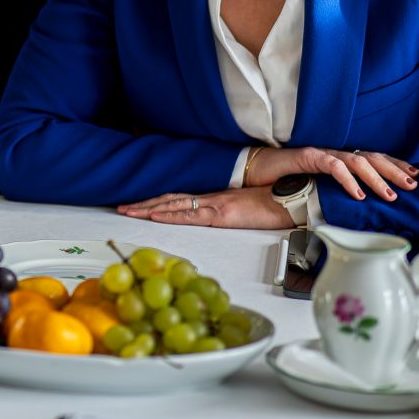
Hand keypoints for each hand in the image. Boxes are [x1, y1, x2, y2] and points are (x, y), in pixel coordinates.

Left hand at [117, 187, 293, 229]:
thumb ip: (237, 214)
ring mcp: (216, 205)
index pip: (183, 199)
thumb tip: (226, 219)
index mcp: (218, 198)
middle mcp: (213, 199)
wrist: (296, 198)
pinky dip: (171, 213)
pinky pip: (191, 214)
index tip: (140, 205)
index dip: (160, 201)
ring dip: (149, 208)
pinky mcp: (223, 213)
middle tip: (122, 208)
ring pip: (175, 205)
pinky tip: (155, 215)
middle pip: (172, 199)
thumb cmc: (280, 204)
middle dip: (145, 204)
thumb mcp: (252, 211)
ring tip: (128, 211)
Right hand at [246, 146, 418, 201]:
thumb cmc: (288, 180)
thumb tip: (362, 209)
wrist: (257, 170)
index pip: (373, 158)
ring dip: (376, 179)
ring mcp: (322, 153)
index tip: (414, 176)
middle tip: (411, 185)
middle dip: (394, 171)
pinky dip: (347, 180)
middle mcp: (335, 153)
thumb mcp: (320, 188)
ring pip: (357, 161)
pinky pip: (332, 166)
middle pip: (371, 157)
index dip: (394, 165)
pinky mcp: (308, 156)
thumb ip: (339, 193)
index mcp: (340, 158)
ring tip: (389, 195)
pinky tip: (357, 194)